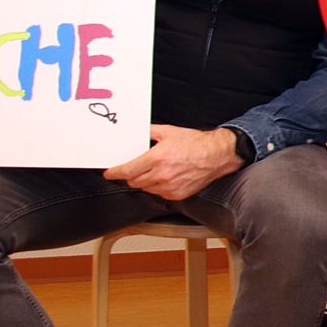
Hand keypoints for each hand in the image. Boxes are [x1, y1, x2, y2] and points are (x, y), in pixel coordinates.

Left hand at [104, 125, 238, 200]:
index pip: (126, 171)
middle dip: (130, 175)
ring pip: (145, 188)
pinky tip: (165, 177)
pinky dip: (157, 186)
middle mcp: (161, 175)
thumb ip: (148, 132)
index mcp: (156, 158)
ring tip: (154, 170)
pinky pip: (158, 193)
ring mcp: (169, 187)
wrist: (217, 155)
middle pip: (133, 181)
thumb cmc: (196, 143)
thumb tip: (133, 133)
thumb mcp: (168, 132)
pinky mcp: (177, 194)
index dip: (114, 173)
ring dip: (144, 181)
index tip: (109, 173)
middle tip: (135, 167)